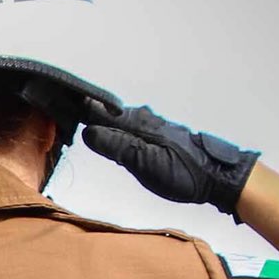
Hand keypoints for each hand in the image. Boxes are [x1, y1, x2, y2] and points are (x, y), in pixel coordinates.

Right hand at [80, 102, 257, 215]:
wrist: (218, 175)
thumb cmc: (184, 171)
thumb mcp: (145, 163)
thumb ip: (117, 146)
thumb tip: (88, 132)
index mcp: (137, 124)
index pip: (101, 112)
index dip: (81, 109)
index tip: (59, 103)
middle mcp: (144, 121)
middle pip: (109, 113)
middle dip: (89, 112)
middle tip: (66, 110)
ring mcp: (153, 128)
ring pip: (120, 119)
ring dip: (103, 120)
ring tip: (84, 119)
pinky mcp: (160, 137)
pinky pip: (131, 127)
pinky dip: (118, 128)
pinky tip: (115, 133)